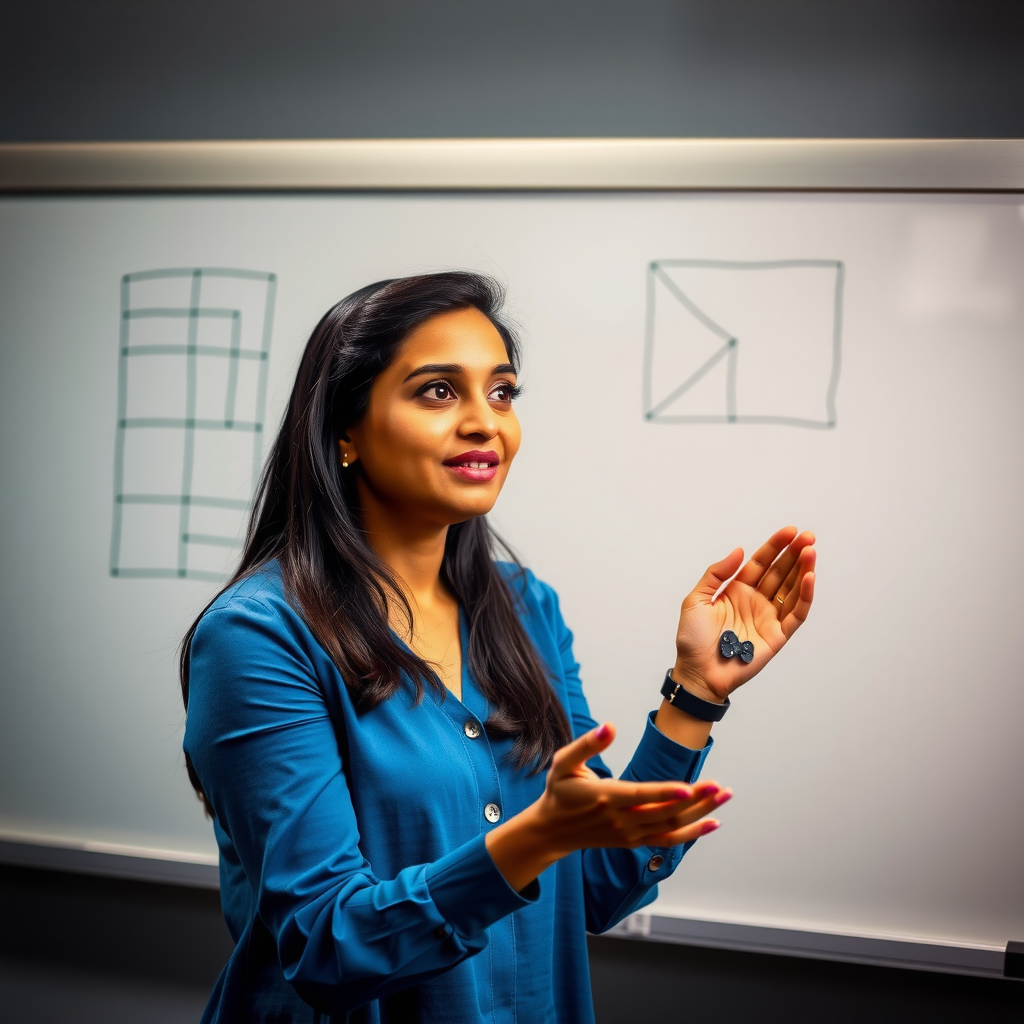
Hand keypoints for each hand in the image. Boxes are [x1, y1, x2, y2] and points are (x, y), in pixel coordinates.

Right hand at [485, 724, 727, 891]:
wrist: (551, 830)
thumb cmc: (558, 790)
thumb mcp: (564, 762)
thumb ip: (587, 744)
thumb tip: (610, 727)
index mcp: (604, 797)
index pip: (640, 795)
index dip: (664, 793)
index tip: (688, 786)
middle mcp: (621, 819)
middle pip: (664, 813)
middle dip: (696, 800)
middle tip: (721, 787)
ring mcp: (629, 833)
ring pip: (671, 827)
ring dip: (700, 813)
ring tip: (724, 797)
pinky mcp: (634, 841)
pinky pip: (667, 840)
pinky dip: (692, 834)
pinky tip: (712, 822)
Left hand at [673, 526, 815, 702]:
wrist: (697, 671)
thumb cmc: (693, 639)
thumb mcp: (696, 599)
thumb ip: (716, 574)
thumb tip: (739, 551)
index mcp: (737, 590)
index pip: (761, 563)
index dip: (775, 546)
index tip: (790, 531)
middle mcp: (756, 601)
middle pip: (781, 572)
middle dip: (795, 554)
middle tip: (808, 537)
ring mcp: (768, 618)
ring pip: (792, 590)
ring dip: (803, 570)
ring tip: (811, 551)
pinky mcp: (777, 636)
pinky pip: (796, 614)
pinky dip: (804, 596)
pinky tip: (809, 578)